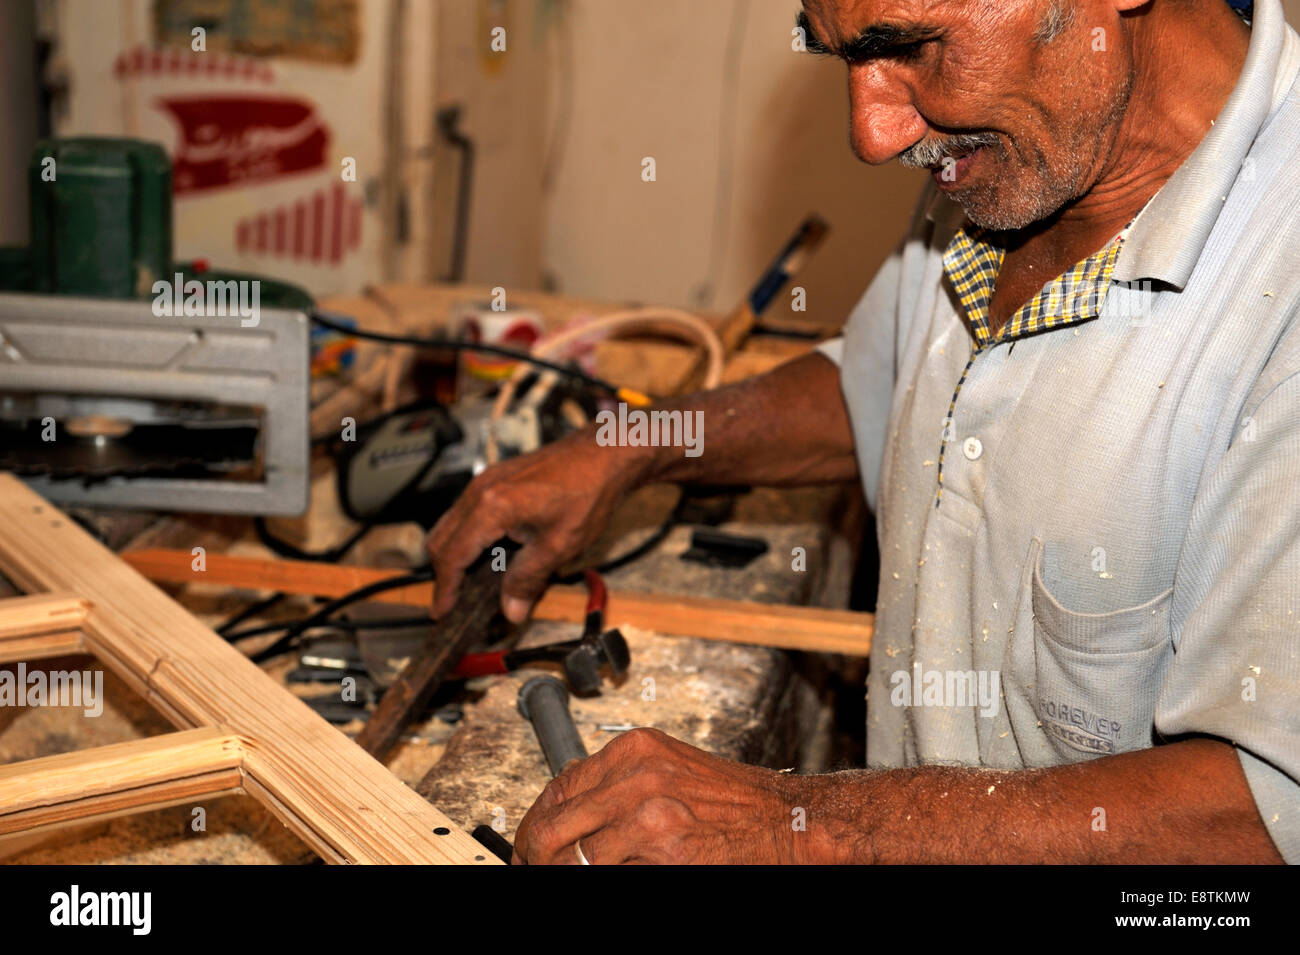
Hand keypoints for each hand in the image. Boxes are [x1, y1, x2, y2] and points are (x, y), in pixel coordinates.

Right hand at [426, 431, 648, 621]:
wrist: (605, 455)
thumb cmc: (588, 492)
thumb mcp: (559, 546)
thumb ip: (527, 580)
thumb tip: (510, 610)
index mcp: (491, 507)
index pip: (452, 556)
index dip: (445, 589)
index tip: (442, 612)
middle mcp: (480, 490)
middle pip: (441, 540)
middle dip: (445, 574)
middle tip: (455, 603)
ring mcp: (486, 481)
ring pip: (452, 525)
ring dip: (456, 556)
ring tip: (472, 584)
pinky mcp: (496, 479)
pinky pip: (467, 513)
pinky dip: (469, 538)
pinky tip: (491, 555)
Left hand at [512, 728, 800, 863]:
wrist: (790, 822)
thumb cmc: (736, 803)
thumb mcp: (669, 773)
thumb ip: (619, 785)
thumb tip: (568, 816)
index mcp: (633, 750)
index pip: (555, 789)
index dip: (535, 826)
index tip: (530, 848)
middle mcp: (635, 774)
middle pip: (550, 825)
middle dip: (537, 857)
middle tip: (536, 870)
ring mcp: (647, 811)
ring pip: (571, 857)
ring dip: (568, 872)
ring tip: (576, 877)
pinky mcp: (664, 848)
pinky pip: (607, 874)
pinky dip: (607, 879)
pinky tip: (622, 875)